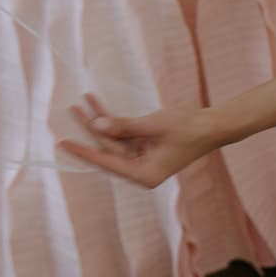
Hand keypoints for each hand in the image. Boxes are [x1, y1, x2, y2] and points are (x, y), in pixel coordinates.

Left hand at [57, 94, 220, 188]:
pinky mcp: (144, 146)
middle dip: (90, 127)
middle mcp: (140, 170)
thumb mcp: (153, 126)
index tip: (62, 143)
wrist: (214, 125)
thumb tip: (96, 126)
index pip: (105, 163)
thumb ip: (123, 127)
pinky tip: (96, 103)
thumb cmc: (189, 129)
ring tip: (82, 101)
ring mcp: (141, 157)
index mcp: (144, 175)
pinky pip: (122, 132)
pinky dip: (112, 118)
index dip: (83, 152)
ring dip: (99, 119)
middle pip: (107, 149)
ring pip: (112, 138)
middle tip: (72, 109)